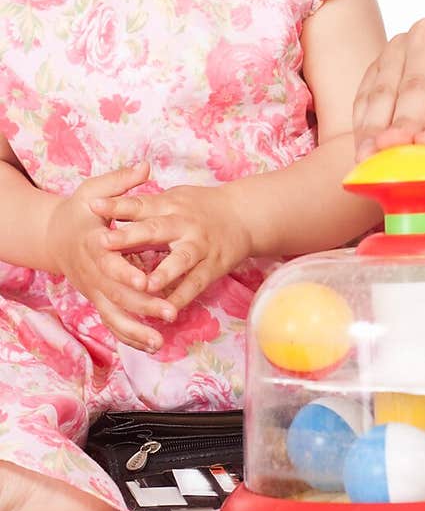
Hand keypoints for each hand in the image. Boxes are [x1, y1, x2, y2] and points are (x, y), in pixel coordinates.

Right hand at [45, 161, 176, 352]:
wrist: (54, 236)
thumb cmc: (79, 211)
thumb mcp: (94, 191)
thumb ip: (121, 183)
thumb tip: (145, 166)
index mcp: (94, 245)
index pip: (110, 262)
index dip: (128, 272)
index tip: (148, 279)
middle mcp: (93, 272)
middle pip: (117, 294)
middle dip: (144, 305)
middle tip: (170, 312)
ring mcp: (95, 290)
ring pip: (114, 315)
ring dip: (137, 329)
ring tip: (161, 341)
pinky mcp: (99, 300)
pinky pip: (113, 322)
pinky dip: (130, 336)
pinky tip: (152, 345)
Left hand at [90, 183, 252, 313]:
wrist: (245, 216)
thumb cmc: (200, 207)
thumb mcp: (172, 197)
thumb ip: (142, 203)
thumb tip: (104, 201)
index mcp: (170, 205)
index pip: (139, 204)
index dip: (117, 205)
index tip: (93, 206)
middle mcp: (184, 224)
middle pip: (155, 230)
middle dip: (130, 237)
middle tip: (103, 242)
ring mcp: (200, 246)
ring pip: (180, 260)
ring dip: (163, 273)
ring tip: (144, 285)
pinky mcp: (212, 267)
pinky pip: (195, 284)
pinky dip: (182, 298)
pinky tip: (166, 312)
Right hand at [352, 17, 424, 160]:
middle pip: (416, 85)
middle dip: (404, 122)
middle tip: (393, 150)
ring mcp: (400, 46)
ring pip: (384, 90)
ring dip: (375, 126)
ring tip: (368, 156)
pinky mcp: (379, 64)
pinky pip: (365, 95)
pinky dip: (363, 123)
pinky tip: (362, 147)